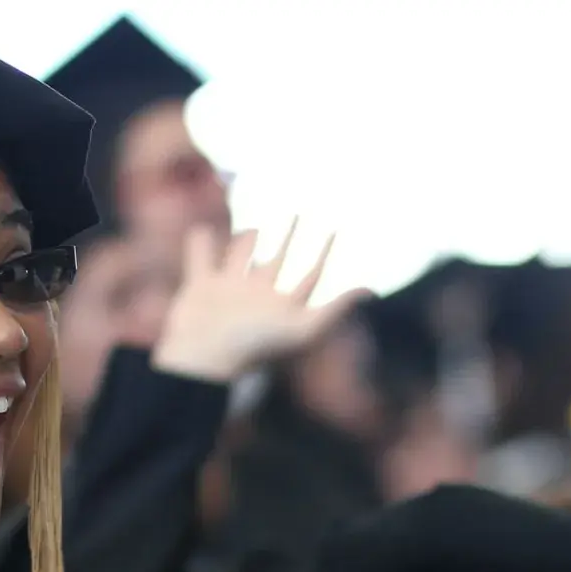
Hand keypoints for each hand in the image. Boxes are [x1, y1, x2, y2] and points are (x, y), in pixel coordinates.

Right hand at [151, 221, 363, 382]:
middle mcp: (258, 294)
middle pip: (277, 261)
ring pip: (240, 257)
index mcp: (283, 303)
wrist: (205, 358)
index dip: (324, 253)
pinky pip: (201, 257)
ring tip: (255, 226)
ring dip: (246, 241)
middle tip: (297, 213)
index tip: (334, 231)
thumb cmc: (256, 346)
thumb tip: (371, 291)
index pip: (310, 275)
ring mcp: (228, 289)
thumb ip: (336, 309)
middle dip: (288, 238)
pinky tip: (202, 229)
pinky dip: (200, 243)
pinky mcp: (200, 286)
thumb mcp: (305, 329)